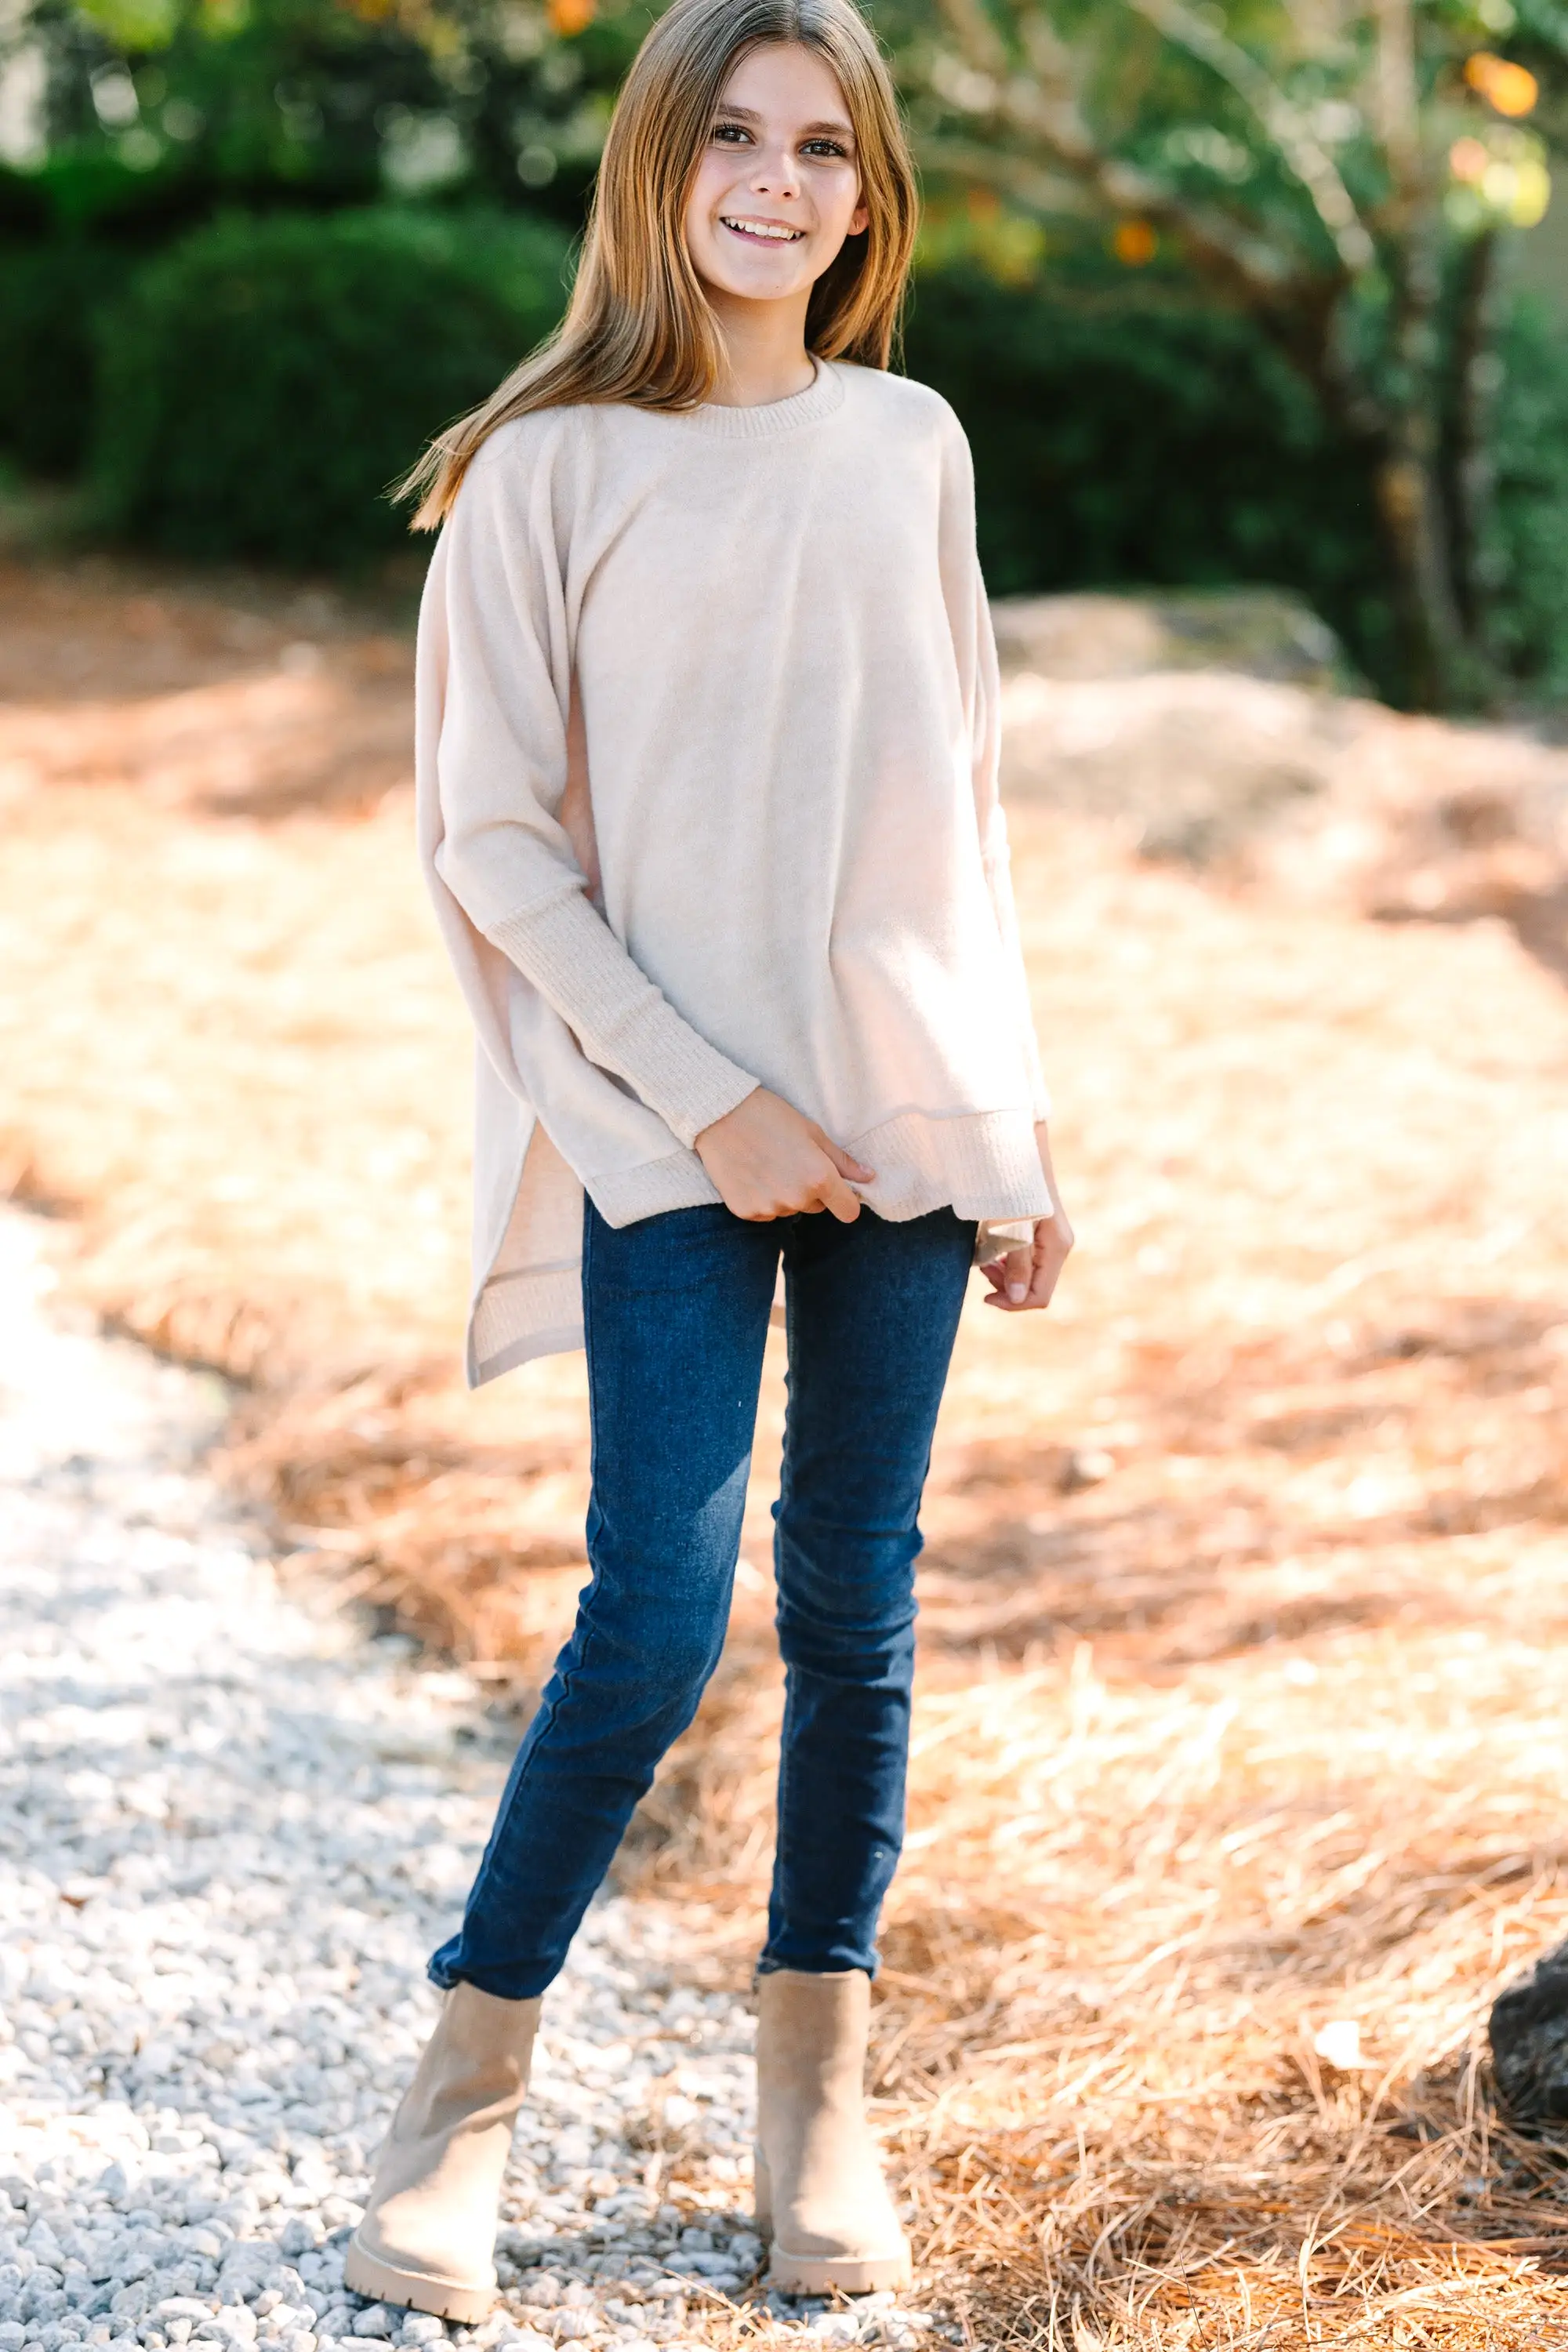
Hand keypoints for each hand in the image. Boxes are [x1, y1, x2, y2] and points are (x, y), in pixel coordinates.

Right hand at [694, 1088, 874, 1222]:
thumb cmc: (771, 1116)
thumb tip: (869, 1177)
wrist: (720, 1114)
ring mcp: (769, 1208)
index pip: (849, 1212)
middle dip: (811, 1190)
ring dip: (785, 1194)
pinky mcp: (745, 1212)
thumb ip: (842, 1161)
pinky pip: (765, 1213)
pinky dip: (762, 1198)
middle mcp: (796, 1199)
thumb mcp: (813, 1133)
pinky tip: (752, 1173)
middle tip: (791, 1161)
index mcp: (819, 1178)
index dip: (845, 1200)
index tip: (838, 1189)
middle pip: (816, 1207)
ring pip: (789, 1209)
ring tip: (768, 1164)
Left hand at [980, 1122, 1073, 1311]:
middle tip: (982, 1269)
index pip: (1039, 1296)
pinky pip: (1025, 1259)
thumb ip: (1015, 1264)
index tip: (983, 1297)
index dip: (1012, 1304)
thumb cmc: (1011, 1186)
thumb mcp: (1010, 1226)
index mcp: (1056, 1247)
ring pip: (1029, 1275)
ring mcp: (1051, 1239)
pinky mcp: (1040, 1232)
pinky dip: (1006, 1261)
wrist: (1015, 1150)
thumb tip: (1016, 1299)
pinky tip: (991, 1248)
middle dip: (1006, 1287)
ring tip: (984, 1259)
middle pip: (1035, 1288)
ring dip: (1004, 1274)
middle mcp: (1059, 1246)